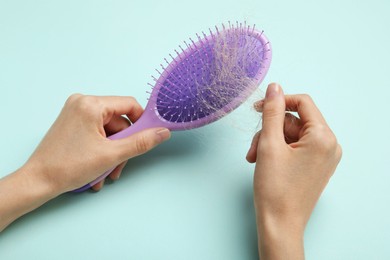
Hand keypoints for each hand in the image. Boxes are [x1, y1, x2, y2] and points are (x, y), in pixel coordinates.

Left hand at [0, 94, 169, 230]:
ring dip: (112, 153)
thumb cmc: (68, 166)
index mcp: (91, 104)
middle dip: (122, 146)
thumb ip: (141, 142)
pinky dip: (101, 151)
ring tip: (106, 173)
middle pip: (118, 121)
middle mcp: (82, 103)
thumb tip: (162, 132)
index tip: (146, 139)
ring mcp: (75, 113)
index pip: (129, 105)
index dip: (142, 122)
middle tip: (119, 166)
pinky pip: (97, 134)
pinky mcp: (72, 124)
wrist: (38, 181)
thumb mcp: (112, 155)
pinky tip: (97, 168)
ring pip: (108, 131)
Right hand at [246, 83, 341, 258]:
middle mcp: (329, 145)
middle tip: (254, 147)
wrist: (279, 224)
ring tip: (255, 158)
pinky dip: (277, 151)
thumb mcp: (269, 144)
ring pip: (292, 134)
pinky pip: (295, 147)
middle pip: (295, 121)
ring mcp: (323, 157)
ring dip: (270, 142)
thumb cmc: (275, 188)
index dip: (279, 101)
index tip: (259, 107)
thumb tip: (275, 87)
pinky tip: (263, 161)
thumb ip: (272, 112)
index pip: (303, 103)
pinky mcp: (315, 166)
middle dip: (270, 130)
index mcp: (324, 138)